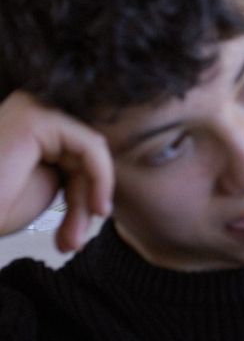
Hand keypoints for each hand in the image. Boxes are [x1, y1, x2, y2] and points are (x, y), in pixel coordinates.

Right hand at [0, 91, 112, 252]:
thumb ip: (73, 173)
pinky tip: (97, 208)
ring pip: (87, 155)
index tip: (75, 237)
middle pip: (80, 156)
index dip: (81, 196)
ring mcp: (29, 108)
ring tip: (72, 240)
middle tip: (72, 244)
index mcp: (26, 128)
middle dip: (82, 203)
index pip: (72, 156)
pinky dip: (101, 179)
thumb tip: (107, 175)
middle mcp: (27, 109)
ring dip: (86, 200)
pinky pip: (90, 147)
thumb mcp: (42, 189)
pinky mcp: (35, 119)